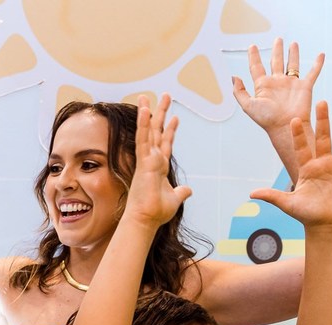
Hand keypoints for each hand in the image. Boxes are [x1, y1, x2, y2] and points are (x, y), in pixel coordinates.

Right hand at [123, 94, 192, 228]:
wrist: (146, 220)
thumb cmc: (156, 212)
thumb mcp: (175, 199)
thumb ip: (181, 192)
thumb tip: (188, 190)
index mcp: (158, 167)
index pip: (165, 144)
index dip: (170, 130)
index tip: (175, 117)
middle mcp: (151, 160)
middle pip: (156, 132)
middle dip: (160, 114)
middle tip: (165, 96)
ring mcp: (146, 159)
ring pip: (148, 131)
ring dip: (148, 113)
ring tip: (147, 96)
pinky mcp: (143, 161)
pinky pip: (143, 139)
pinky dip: (144, 124)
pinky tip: (145, 110)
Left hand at [233, 38, 322, 136]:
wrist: (285, 126)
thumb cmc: (266, 119)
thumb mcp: (248, 106)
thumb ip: (239, 92)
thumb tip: (233, 77)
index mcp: (263, 86)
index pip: (256, 67)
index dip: (253, 56)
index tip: (252, 46)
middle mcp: (277, 82)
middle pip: (276, 61)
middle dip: (277, 50)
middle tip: (277, 39)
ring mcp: (291, 83)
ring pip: (293, 64)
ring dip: (293, 54)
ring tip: (293, 43)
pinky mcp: (304, 86)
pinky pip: (312, 73)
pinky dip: (317, 64)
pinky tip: (321, 55)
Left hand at [250, 102, 331, 227]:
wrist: (325, 225)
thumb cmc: (306, 214)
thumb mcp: (288, 204)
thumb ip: (272, 196)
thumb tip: (251, 194)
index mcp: (307, 167)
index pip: (301, 147)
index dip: (299, 135)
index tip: (295, 120)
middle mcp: (323, 162)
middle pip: (323, 137)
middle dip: (322, 120)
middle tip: (322, 102)